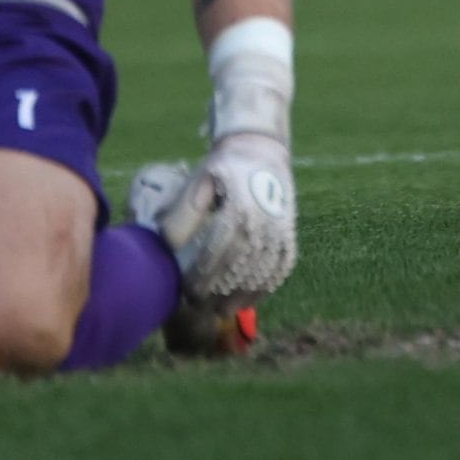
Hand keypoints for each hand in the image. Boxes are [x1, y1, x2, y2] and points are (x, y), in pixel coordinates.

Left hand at [147, 132, 297, 304]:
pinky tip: (249, 300)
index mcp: (240, 206)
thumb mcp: (200, 179)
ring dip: (242, 296)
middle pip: (240, 267)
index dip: (202, 275)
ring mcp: (281, 228)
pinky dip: (266, 287)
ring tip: (221, 310)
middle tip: (199, 305)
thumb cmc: (223, 168)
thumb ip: (185, 212)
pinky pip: (282, 267)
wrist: (260, 148)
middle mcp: (264, 220)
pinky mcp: (289, 233)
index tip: (187, 291)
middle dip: (219, 291)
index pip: (218, 251)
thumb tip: (169, 244)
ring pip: (262, 272)